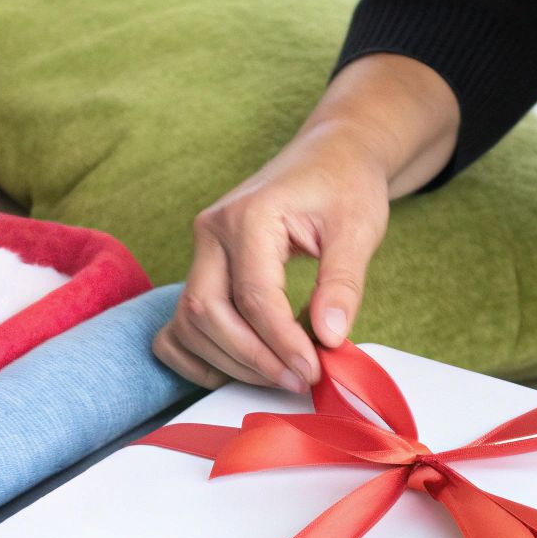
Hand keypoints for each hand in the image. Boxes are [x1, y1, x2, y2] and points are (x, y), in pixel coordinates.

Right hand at [153, 123, 390, 392]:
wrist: (329, 157)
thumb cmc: (345, 185)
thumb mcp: (358, 229)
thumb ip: (343, 284)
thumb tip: (329, 337)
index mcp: (249, 216)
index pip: (253, 297)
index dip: (282, 344)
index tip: (312, 371)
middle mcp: (212, 232)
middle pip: (206, 312)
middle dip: (251, 358)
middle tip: (298, 380)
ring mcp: (201, 249)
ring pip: (188, 322)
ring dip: (229, 361)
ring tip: (280, 375)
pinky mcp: (203, 266)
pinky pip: (178, 324)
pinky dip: (198, 355)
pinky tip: (239, 368)